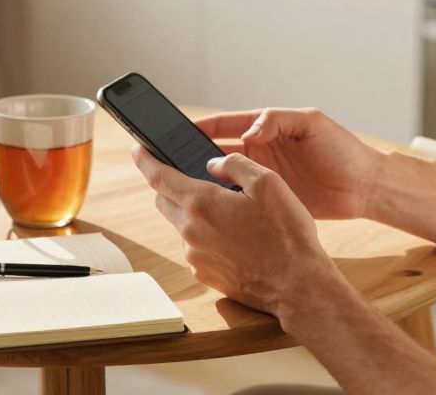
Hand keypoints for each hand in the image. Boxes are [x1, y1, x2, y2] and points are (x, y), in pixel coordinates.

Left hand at [131, 145, 340, 316]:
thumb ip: (235, 165)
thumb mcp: (268, 183)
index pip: (158, 176)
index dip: (145, 159)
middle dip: (173, 187)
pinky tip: (236, 240)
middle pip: (165, 201)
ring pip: (182, 226)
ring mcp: (196, 256)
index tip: (138, 149)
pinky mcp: (205, 275)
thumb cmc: (286, 233)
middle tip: (197, 179)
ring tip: (232, 215)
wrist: (297, 285)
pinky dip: (207, 238)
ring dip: (196, 215)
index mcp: (201, 203)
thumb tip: (213, 164)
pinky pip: (196, 248)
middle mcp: (191, 230)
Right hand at [194, 108, 386, 219]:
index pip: (226, 125)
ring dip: (205, 180)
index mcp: (267, 129)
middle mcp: (260, 152)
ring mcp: (264, 178)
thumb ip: (278, 121)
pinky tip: (209, 209)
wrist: (365, 187)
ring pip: (224, 178)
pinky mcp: (271, 201)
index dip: (202, 126)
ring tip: (183, 186)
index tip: (176, 130)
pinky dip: (224, 204)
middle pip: (217, 151)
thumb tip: (249, 133)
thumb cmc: (343, 149)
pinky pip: (240, 201)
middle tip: (169, 160)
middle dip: (193, 154)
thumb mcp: (312, 123)